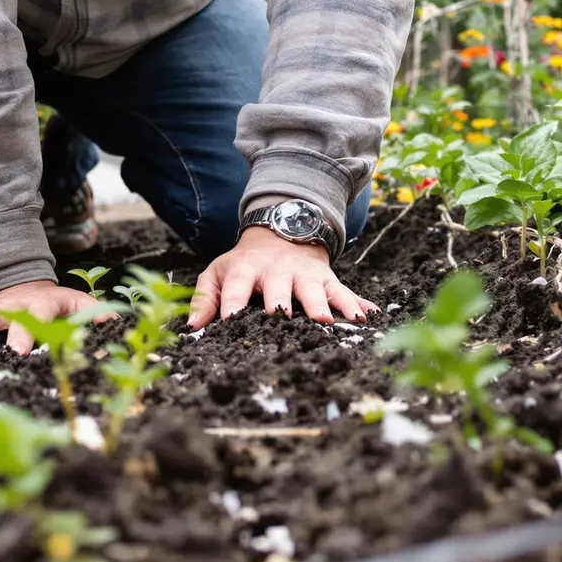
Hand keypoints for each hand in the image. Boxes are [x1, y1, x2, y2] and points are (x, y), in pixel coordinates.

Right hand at [0, 280, 100, 354]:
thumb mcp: (77, 302)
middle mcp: (14, 303)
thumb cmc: (53, 301)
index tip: (22, 352)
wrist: (20, 281)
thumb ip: (95, 311)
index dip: (30, 332)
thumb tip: (115, 322)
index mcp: (41, 303)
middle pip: (3, 315)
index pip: (38, 314)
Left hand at [186, 227, 378, 329]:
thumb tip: (193, 328)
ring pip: (315, 290)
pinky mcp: (327, 279)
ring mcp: (305, 274)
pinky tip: (368, 317)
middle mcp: (278, 270)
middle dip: (284, 303)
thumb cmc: (245, 264)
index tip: (230, 320)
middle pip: (281, 287)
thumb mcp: (219, 273)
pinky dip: (357, 304)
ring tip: (331, 322)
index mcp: (247, 269)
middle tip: (286, 319)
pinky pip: (344, 292)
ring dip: (324, 305)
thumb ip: (205, 298)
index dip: (233, 302)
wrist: (281, 234)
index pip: (238, 286)